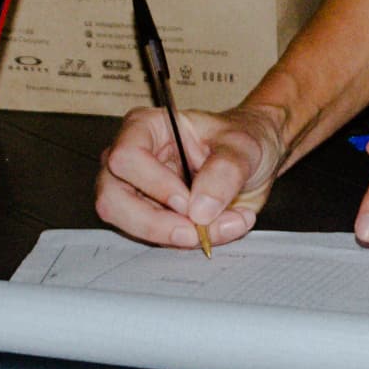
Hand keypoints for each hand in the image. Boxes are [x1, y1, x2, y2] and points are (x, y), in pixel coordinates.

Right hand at [95, 101, 286, 248]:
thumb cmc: (242, 139)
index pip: (126, 157)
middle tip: (198, 230)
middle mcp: (133, 159)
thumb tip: (200, 208)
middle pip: (113, 199)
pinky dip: (191, 242)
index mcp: (146, 127)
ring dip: (180, 236)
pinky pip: (156, 240)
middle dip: (157, 224)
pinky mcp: (149, 216)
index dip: (155, 184)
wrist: (254, 160)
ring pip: (131, 227)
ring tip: (226, 224)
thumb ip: (225, 171)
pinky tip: (221, 227)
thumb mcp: (243, 147)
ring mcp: (136, 191)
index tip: (188, 201)